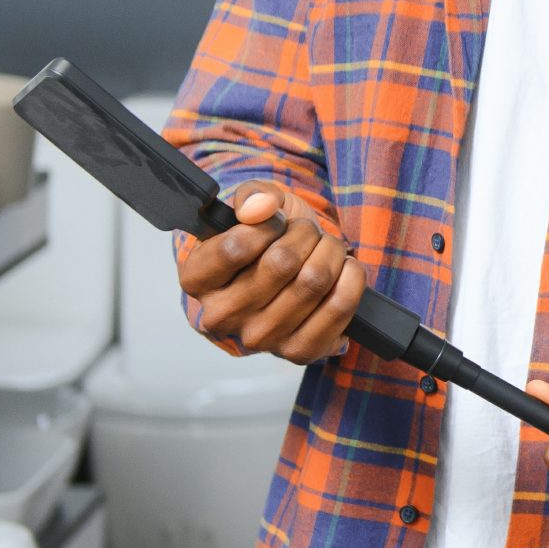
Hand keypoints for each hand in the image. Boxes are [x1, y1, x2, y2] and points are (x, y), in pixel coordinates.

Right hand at [176, 181, 363, 363]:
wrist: (291, 274)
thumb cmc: (267, 239)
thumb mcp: (255, 206)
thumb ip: (252, 196)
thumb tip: (259, 207)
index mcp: (197, 279)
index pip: (235, 247)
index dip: (267, 225)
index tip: (275, 221)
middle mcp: (221, 316)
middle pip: (282, 263)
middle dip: (306, 234)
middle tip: (307, 232)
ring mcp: (260, 339)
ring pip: (313, 281)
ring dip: (331, 252)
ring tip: (326, 248)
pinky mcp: (298, 352)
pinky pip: (338, 307)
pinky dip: (351, 278)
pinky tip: (345, 269)